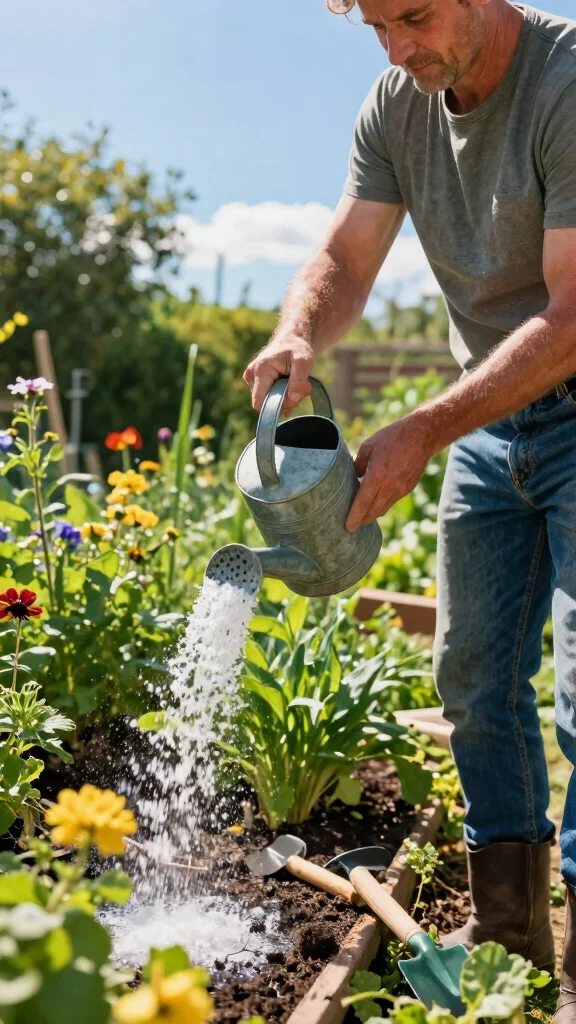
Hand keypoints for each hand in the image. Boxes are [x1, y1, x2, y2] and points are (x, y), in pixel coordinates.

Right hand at [243, 334, 313, 411]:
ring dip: (286, 398)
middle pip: (265, 404)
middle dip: (286, 401)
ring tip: (297, 383)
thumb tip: (292, 399)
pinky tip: (290, 383)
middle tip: (302, 388)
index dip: (276, 407)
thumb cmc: (297, 349)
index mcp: (260, 370)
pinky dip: (282, 395)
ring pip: (268, 402)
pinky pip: (268, 397)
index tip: (294, 398)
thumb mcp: (304, 361)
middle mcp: (251, 375)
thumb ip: (298, 380)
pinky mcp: (255, 382)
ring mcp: (251, 379)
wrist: (291, 340)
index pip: (259, 402)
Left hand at [346, 415, 433, 532]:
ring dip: (372, 514)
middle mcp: (390, 486)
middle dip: (362, 520)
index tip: (348, 527)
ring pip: (383, 509)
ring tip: (362, 516)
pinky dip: (382, 505)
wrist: (421, 435)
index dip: (355, 516)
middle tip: (352, 525)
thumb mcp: (369, 445)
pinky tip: (376, 502)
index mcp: (377, 474)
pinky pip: (391, 502)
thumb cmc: (392, 437)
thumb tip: (354, 475)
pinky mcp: (408, 489)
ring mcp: (401, 489)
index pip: (363, 502)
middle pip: (373, 511)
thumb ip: (358, 463)